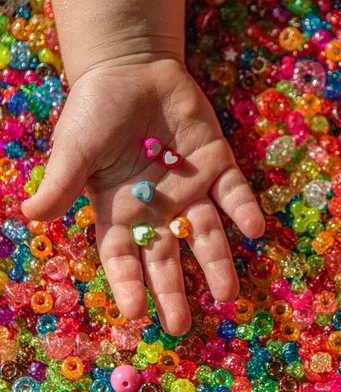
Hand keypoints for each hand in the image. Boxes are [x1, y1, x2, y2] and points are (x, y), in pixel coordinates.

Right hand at [22, 59, 264, 334]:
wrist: (133, 71)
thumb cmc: (96, 111)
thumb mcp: (75, 147)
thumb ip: (62, 182)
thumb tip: (30, 216)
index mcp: (120, 210)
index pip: (122, 256)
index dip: (127, 283)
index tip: (135, 313)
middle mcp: (158, 208)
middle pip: (167, 256)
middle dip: (174, 290)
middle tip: (182, 325)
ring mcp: (190, 189)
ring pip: (206, 232)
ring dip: (218, 261)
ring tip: (228, 293)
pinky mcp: (216, 165)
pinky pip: (234, 193)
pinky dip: (244, 210)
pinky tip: (254, 230)